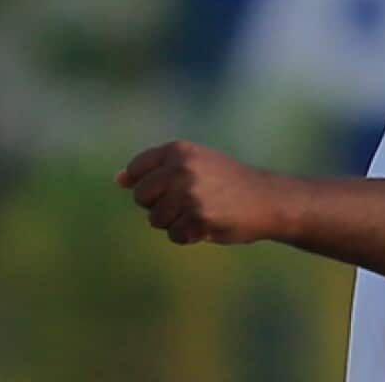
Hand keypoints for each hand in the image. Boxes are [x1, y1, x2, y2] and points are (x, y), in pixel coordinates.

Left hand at [116, 140, 279, 244]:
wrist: (267, 198)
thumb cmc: (227, 182)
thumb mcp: (194, 164)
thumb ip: (157, 170)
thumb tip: (117, 180)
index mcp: (179, 149)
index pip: (137, 169)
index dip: (149, 185)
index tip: (172, 187)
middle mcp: (181, 167)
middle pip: (141, 197)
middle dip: (159, 205)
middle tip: (188, 202)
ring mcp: (189, 192)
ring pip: (155, 219)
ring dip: (175, 222)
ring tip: (201, 212)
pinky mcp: (197, 216)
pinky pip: (174, 235)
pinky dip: (189, 235)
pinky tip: (208, 224)